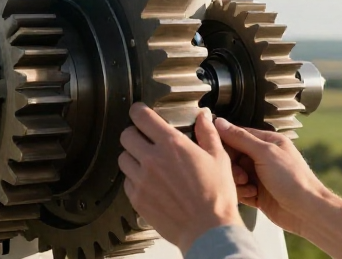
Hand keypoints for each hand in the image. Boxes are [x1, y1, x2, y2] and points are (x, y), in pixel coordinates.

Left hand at [119, 104, 242, 254]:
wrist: (208, 230)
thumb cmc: (216, 195)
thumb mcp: (218, 158)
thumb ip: (207, 133)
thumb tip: (203, 116)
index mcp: (171, 144)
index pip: (141, 117)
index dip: (138, 111)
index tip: (140, 112)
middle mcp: (152, 159)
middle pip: (126, 135)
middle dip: (134, 133)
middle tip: (144, 138)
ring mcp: (142, 180)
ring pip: (123, 158)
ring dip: (132, 156)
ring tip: (146, 161)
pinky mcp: (137, 199)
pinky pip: (126, 182)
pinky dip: (134, 179)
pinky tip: (148, 182)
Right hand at [215, 119, 323, 234]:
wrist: (307, 211)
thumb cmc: (292, 178)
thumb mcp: (265, 153)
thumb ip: (241, 138)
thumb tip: (220, 122)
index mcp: (268, 141)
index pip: (238, 135)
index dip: (226, 142)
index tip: (216, 150)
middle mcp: (263, 157)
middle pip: (234, 156)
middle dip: (233, 166)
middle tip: (241, 174)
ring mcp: (260, 176)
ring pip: (234, 174)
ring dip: (237, 181)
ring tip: (249, 186)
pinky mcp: (257, 194)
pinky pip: (239, 190)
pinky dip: (242, 193)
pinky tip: (253, 196)